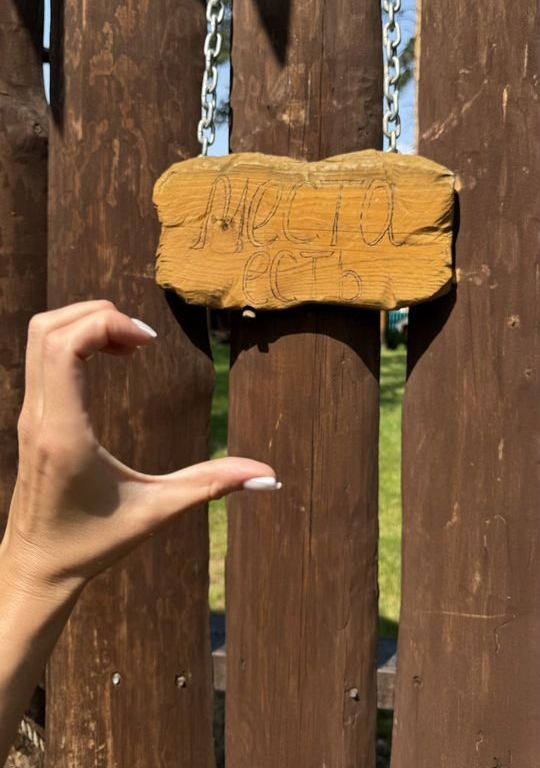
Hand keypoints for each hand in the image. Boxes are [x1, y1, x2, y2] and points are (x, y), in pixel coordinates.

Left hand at [1, 300, 275, 599]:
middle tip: (142, 339)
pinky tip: (112, 359)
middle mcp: (40, 416)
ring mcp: (29, 414)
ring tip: (129, 345)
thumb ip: (211, 486)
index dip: (106, 325)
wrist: (36, 568)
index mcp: (65, 434)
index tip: (148, 342)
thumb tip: (268, 476)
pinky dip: (74, 340)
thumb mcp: (156, 511)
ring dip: (83, 323)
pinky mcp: (31, 416)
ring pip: (39, 336)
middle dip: (97, 314)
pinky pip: (42, 355)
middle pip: (48, 328)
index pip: (63, 347)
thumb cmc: (92, 543)